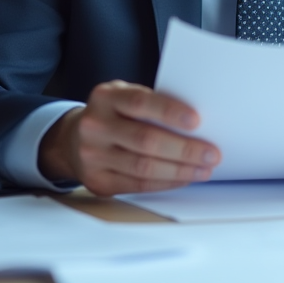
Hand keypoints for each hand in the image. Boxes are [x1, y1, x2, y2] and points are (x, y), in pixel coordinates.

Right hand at [37, 80, 220, 196]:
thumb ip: (151, 105)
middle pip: (145, 140)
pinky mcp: (97, 181)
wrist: (72, 140)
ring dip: (180, 170)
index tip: (197, 121)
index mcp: (105, 97)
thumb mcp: (124, 97)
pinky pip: (138, 185)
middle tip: (211, 153)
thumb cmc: (112, 115)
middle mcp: (95, 125)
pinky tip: (183, 178)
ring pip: (143, 167)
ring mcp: (93, 155)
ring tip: (204, 168)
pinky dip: (165, 182)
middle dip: (184, 149)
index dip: (170, 112)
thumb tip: (196, 124)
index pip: (141, 102)